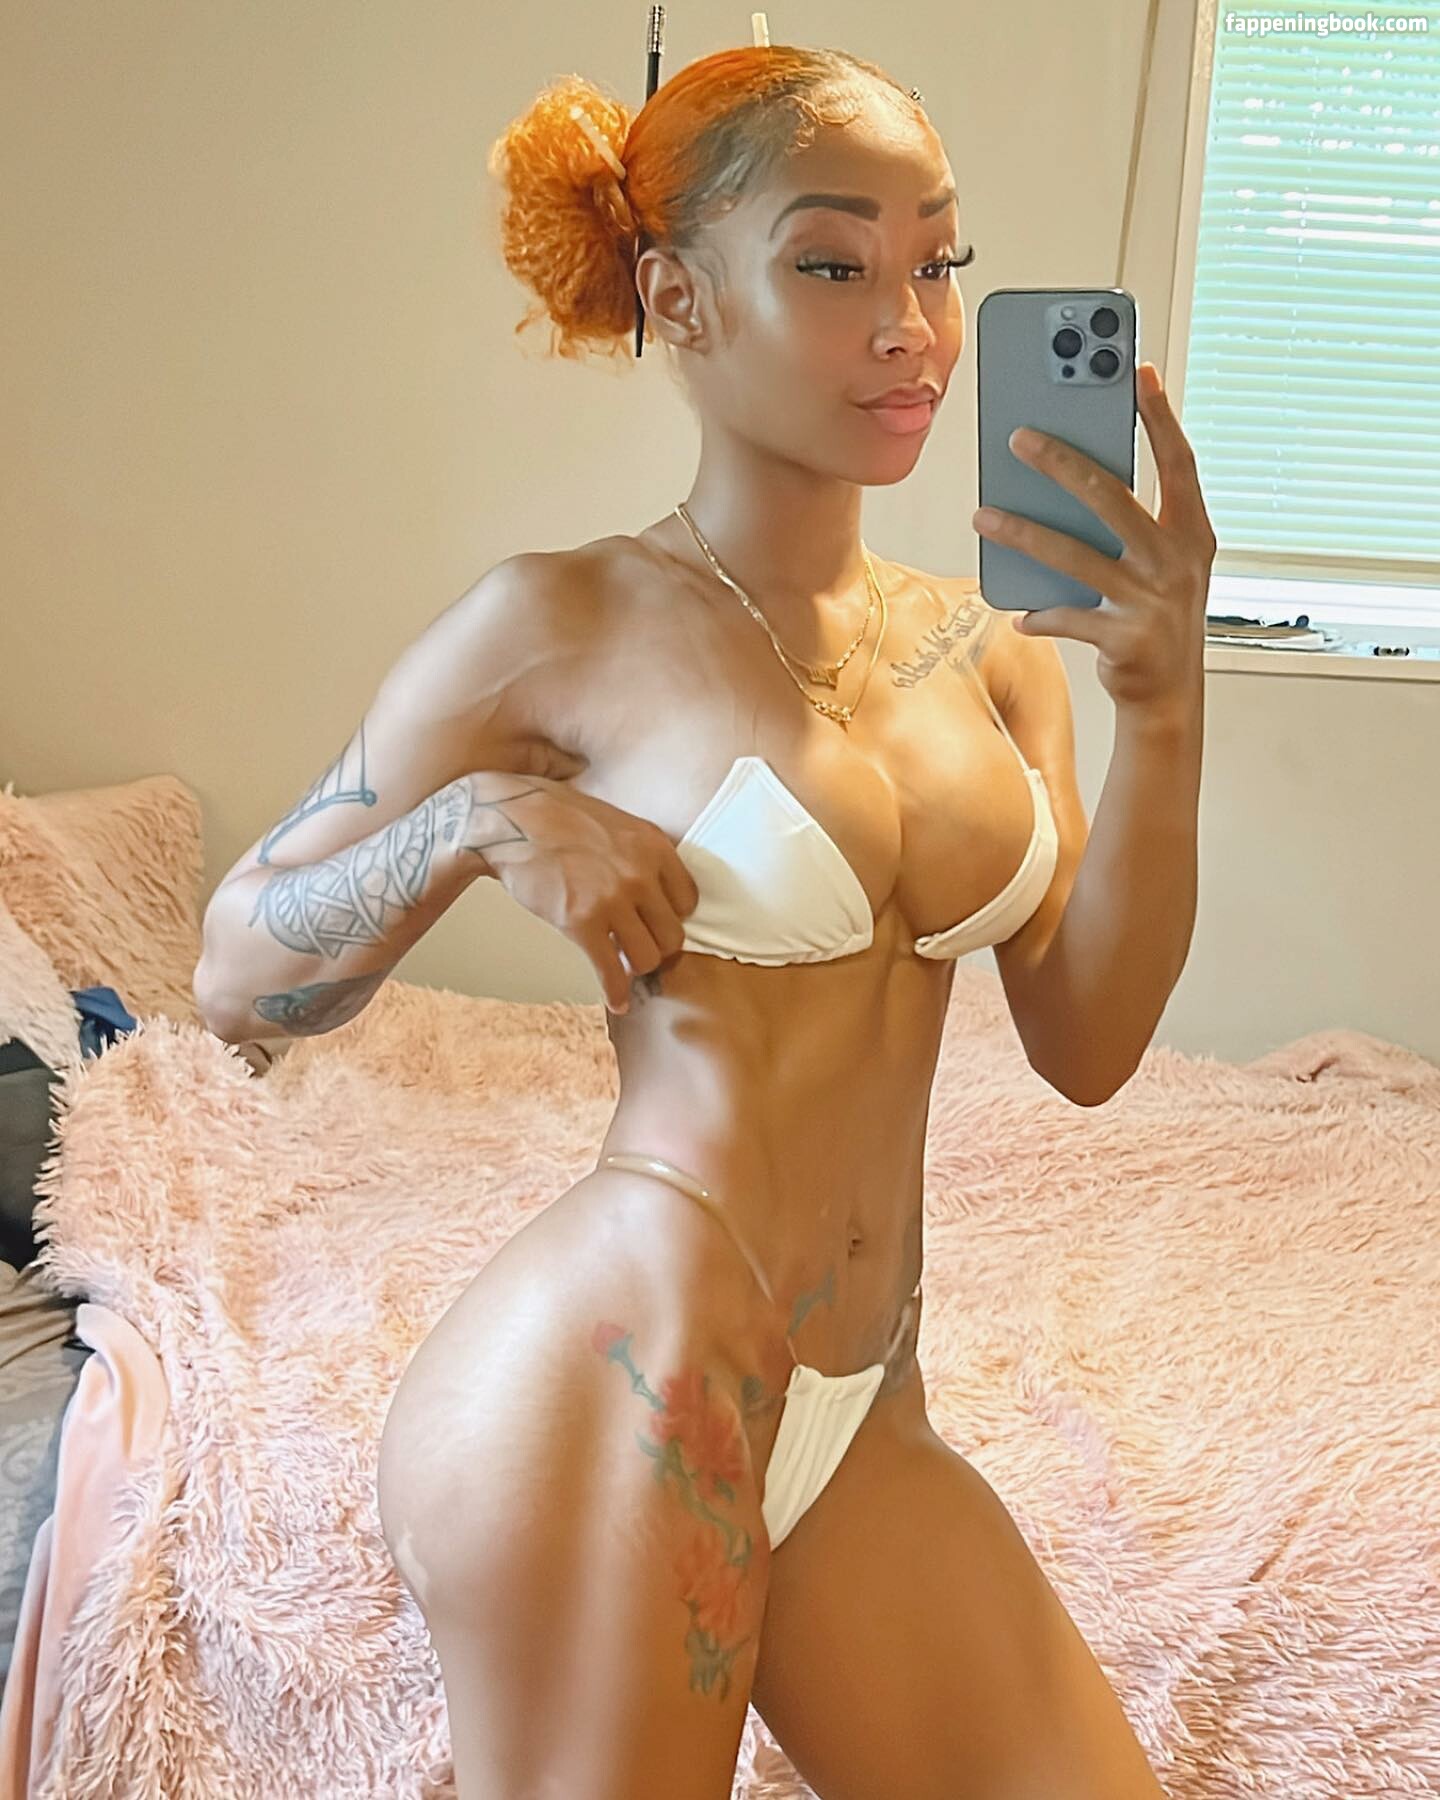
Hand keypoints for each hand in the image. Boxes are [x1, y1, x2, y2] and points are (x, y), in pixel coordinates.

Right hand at [473, 775, 699, 1015]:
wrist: (511, 820)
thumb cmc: (560, 819)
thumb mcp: (618, 825)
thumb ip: (642, 856)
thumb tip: (655, 894)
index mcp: (654, 847)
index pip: (688, 901)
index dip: (672, 917)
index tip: (656, 924)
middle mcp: (640, 874)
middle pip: (673, 936)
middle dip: (657, 947)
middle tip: (638, 947)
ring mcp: (612, 900)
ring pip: (648, 958)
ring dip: (635, 967)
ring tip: (622, 964)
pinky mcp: (582, 922)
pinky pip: (611, 971)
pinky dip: (615, 992)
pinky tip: (616, 1001)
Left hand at [972, 361, 1216, 714]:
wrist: (1169, 696)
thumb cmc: (1158, 617)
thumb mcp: (1161, 565)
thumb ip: (1131, 523)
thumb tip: (1071, 476)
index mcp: (1193, 534)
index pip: (1178, 463)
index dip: (1160, 417)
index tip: (1139, 372)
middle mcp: (1176, 561)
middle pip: (1111, 498)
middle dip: (1062, 463)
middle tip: (1019, 437)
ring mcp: (1150, 601)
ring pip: (1073, 555)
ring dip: (1022, 533)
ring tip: (983, 515)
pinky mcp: (1122, 639)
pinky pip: (1065, 616)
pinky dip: (1038, 614)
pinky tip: (1017, 611)